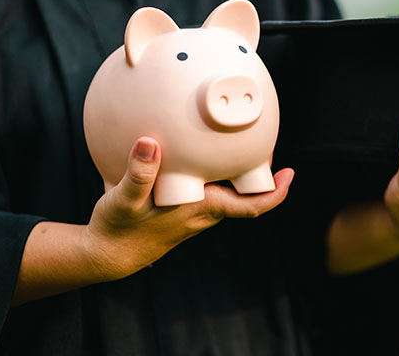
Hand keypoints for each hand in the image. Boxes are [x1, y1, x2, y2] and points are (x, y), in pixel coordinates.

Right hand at [85, 137, 292, 278]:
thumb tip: (149, 143)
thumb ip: (139, 173)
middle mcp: (205, 213)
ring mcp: (197, 214)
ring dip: (241, 173)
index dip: (276, 193)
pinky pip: (213, 192)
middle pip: (246, 195)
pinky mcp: (185, 211)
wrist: (108, 255)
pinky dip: (219, 175)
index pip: (252, 206)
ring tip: (242, 145)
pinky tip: (205, 156)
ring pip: (231, 193)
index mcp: (201, 209)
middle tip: (267, 144)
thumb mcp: (123, 200)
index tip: (290, 174)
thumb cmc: (118, 230)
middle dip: (261, 173)